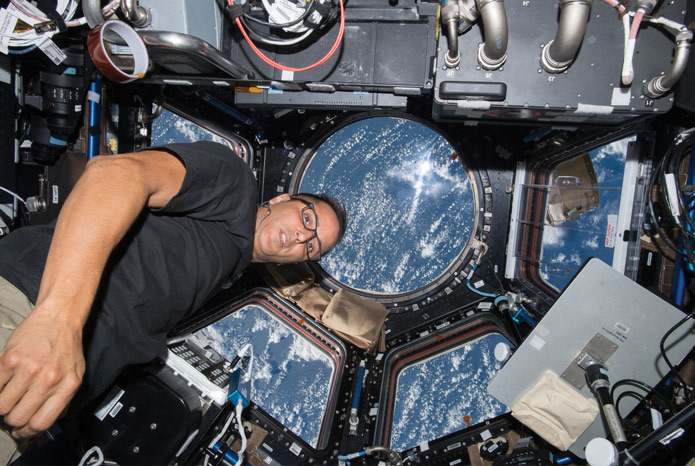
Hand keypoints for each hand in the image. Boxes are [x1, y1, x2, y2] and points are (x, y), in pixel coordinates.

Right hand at [0, 308, 84, 437]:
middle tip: (11, 413)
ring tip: (7, 398)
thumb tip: (45, 422)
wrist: (60, 317)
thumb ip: (63, 398)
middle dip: (12, 420)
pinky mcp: (10, 359)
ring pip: (2, 406)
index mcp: (67, 386)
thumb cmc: (66, 347)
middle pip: (19, 418)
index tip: (21, 431)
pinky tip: (1, 386)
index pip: (42, 423)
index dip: (27, 432)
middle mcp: (48, 380)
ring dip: (1, 406)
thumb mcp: (75, 374)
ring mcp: (28, 369)